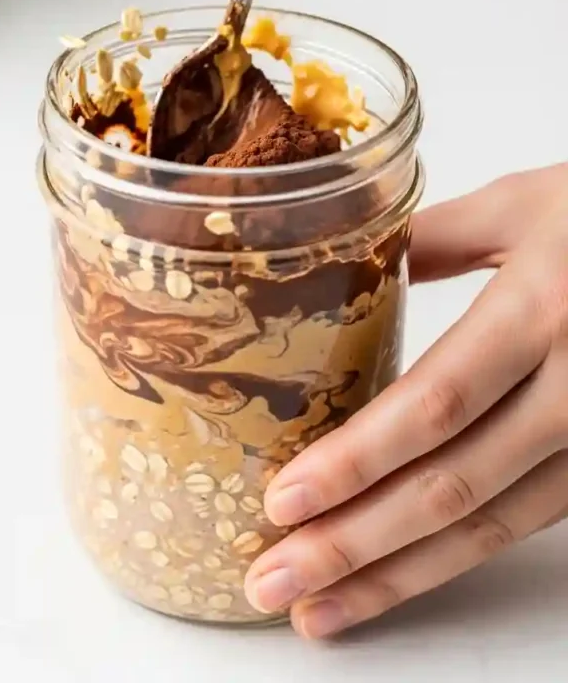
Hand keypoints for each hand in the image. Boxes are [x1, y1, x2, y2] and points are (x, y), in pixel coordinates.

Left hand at [244, 164, 567, 637]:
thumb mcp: (523, 206)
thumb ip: (434, 236)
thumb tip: (346, 259)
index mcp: (541, 310)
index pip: (438, 403)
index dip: (359, 461)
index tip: (285, 498)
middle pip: (455, 486)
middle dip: (356, 543)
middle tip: (274, 579)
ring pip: (492, 525)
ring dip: (399, 575)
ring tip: (321, 607)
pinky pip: (524, 521)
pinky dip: (453, 556)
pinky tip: (400, 573)